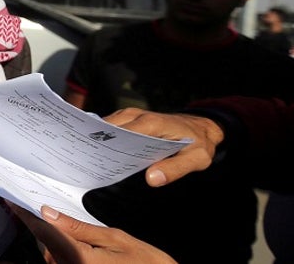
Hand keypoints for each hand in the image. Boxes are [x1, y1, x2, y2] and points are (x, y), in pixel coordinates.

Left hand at [10, 204, 176, 263]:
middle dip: (39, 220)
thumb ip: (79, 228)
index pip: (43, 231)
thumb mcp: (116, 239)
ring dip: (50, 233)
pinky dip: (59, 244)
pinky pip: (60, 258)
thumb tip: (49, 213)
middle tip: (35, 195)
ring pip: (50, 249)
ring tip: (52, 211)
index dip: (24, 213)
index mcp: (77, 258)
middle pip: (44, 240)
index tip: (9, 197)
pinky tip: (65, 231)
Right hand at [103, 108, 222, 186]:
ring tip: (93, 159)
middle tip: (92, 163)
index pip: (123, 133)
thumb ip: (175, 169)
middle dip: (99, 143)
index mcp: (153, 123)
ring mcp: (133, 114)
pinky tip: (104, 152)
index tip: (98, 160)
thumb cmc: (198, 143)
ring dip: (100, 139)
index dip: (109, 145)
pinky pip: (112, 125)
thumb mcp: (196, 159)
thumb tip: (151, 179)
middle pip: (110, 127)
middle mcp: (139, 115)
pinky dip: (105, 137)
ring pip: (108, 125)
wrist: (201, 128)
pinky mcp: (130, 118)